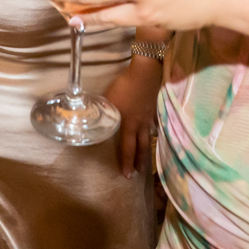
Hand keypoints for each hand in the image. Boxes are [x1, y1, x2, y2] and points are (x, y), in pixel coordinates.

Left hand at [103, 59, 163, 178]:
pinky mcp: (157, 108)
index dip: (127, 162)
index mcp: (129, 124)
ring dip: (148, 148)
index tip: (127, 175)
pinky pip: (156, 123)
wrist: (146, 73)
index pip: (128, 148)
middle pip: (142, 146)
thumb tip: (91, 124)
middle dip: (140, 161)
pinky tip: (155, 132)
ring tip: (148, 157)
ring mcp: (151, 116)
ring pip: (150, 136)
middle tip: (140, 172)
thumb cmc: (125, 87)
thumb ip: (102, 114)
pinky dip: (155, 130)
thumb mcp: (108, 101)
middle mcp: (141, 124)